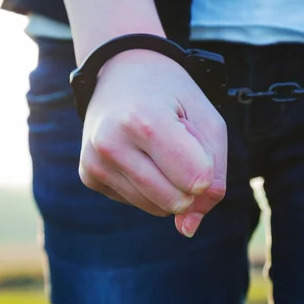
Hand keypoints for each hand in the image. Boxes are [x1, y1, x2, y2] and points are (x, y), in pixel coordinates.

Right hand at [78, 50, 226, 236]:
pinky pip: (141, 204)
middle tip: (177, 142)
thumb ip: (214, 175)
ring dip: (172, 185)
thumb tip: (187, 230)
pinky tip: (141, 155)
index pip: (196, 181)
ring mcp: (94, 162)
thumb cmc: (173, 96)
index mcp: (143, 121)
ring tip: (158, 146)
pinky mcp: (89, 177)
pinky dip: (152, 187)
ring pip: (160, 209)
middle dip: (191, 182)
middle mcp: (111, 144)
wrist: (120, 73)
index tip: (195, 140)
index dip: (208, 169)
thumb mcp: (209, 122)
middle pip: (178, 201)